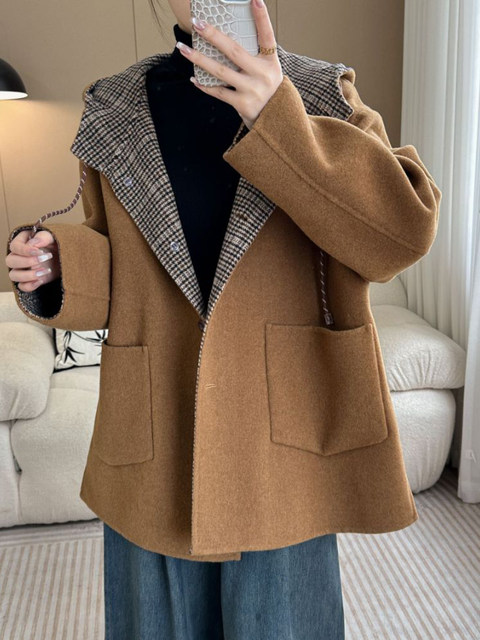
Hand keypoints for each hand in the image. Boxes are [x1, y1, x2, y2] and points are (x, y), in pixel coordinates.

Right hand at [6, 230, 59, 291]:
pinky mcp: (28, 281)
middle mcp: (18, 256)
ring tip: (45, 271)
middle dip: (27, 262)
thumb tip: (33, 243)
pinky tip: (41, 281)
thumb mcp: (53, 238)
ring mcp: (21, 270)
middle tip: (45, 259)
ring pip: (13, 275)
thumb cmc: (56, 245)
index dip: (25, 250)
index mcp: (22, 243)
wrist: (63, 260)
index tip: (39, 252)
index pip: (14, 246)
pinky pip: (21, 286)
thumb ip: (44, 237)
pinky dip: (29, 286)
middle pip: (10, 261)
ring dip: (28, 275)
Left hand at [177, 0, 282, 129]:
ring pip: (220, 71)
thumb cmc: (268, 90)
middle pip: (234, 51)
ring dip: (199, 59)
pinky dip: (204, 86)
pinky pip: (218, 92)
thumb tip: (227, 38)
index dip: (261, 17)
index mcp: (271, 62)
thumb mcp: (269, 71)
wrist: (277, 122)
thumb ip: (255, 56)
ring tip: (182, 48)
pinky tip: (193, 78)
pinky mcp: (242, 104)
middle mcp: (263, 74)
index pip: (267, 36)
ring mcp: (252, 90)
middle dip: (214, 36)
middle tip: (197, 23)